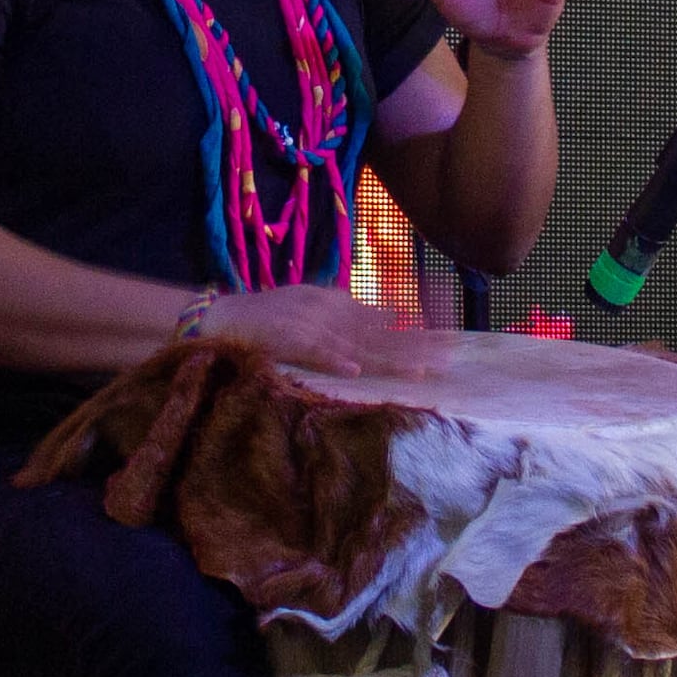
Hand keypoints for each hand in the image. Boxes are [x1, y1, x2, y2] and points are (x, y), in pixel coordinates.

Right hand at [194, 281, 429, 374]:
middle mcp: (332, 317)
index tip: (448, 337)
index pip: (384, 323)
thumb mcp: (315, 304)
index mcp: (338, 309)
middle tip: (452, 354)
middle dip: (416, 345)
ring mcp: (313, 329)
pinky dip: (333, 361)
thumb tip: (386, 316)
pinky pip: (315, 353)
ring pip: (357, 347)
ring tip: (420, 370)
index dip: (416, 331)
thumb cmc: (270, 315)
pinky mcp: (290, 341)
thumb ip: (348, 310)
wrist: (224, 317)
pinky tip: (354, 372)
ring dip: (388, 359)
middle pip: (381, 336)